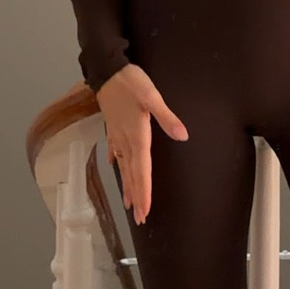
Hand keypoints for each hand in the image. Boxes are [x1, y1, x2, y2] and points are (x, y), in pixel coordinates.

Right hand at [97, 63, 187, 225]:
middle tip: (140, 219)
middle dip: (137, 196)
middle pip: (132, 174)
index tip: (145, 211)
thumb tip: (183, 136)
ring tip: (129, 203)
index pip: (142, 170)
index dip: (144, 192)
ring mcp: (117, 134)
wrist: (106, 69)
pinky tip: (115, 167)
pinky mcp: (113, 126)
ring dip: (127, 185)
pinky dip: (116, 161)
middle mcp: (125, 140)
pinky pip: (115, 150)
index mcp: (137, 135)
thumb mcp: (152, 97)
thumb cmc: (130, 82)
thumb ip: (167, 117)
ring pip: (123, 166)